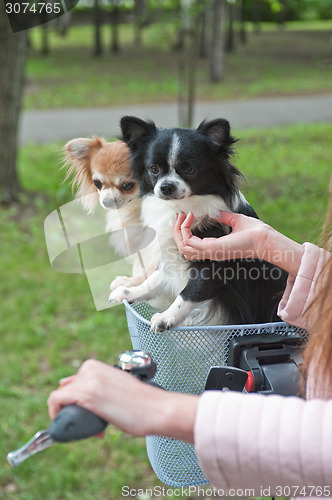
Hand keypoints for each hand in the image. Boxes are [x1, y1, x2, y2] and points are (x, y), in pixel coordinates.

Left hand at [48, 359, 197, 441]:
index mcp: (96, 365)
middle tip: (96, 423)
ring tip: (96, 427)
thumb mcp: (115, 387)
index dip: (78, 402)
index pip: (72, 383)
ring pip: (60, 397)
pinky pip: (56, 401)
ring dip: (72, 415)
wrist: (156, 409)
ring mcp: (87, 380)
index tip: (92, 413)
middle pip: (66, 391)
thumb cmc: (141, 402)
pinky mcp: (86, 393)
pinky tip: (71, 426)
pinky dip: (56, 414)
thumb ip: (98, 386)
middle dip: (75, 409)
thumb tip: (75, 391)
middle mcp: (90, 368)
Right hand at [173, 211, 303, 275]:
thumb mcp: (235, 221)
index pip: (190, 245)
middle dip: (177, 231)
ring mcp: (209, 251)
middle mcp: (209, 252)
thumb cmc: (254, 232)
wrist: (264, 238)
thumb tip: (214, 213)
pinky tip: (190, 218)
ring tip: (183, 217)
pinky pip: (189, 242)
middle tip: (179, 216)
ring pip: (182, 246)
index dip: (183, 231)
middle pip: (182, 248)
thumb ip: (223, 217)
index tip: (187, 216)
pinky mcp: (211, 248)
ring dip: (178, 230)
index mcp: (214, 248)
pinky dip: (185, 229)